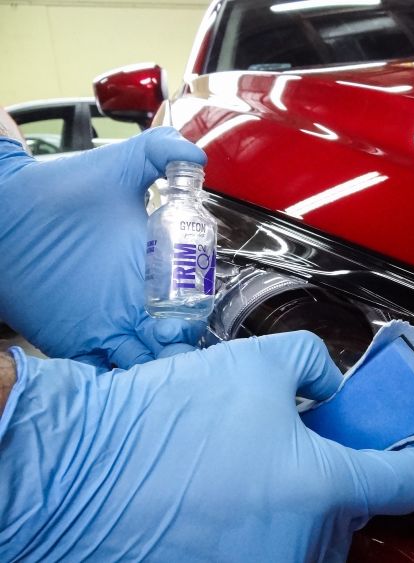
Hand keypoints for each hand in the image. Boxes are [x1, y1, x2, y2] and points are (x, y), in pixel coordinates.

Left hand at [0, 128, 206, 368]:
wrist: (4, 209)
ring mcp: (106, 323)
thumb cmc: (57, 189)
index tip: (197, 318)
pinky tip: (129, 378)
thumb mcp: (116, 166)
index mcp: (152, 269)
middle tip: (176, 342)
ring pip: (144, 362)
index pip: (190, 305)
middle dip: (182, 349)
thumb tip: (196, 156)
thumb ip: (157, 152)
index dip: (198, 318)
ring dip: (157, 367)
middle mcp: (134, 301)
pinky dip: (119, 381)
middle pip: (173, 341)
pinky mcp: (75, 339)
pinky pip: (104, 371)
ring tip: (158, 359)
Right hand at [0, 331, 413, 561]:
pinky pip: (269, 546)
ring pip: (310, 532)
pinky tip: (230, 489)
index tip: (405, 447)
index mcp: (320, 487)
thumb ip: (314, 362)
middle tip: (312, 438)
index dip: (411, 458)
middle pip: (352, 508)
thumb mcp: (259, 362)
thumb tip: (326, 381)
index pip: (402, 484)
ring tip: (257, 463)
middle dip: (339, 470)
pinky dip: (265, 520)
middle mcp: (299, 541)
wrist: (83, 469)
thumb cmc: (167, 422)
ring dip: (301, 499)